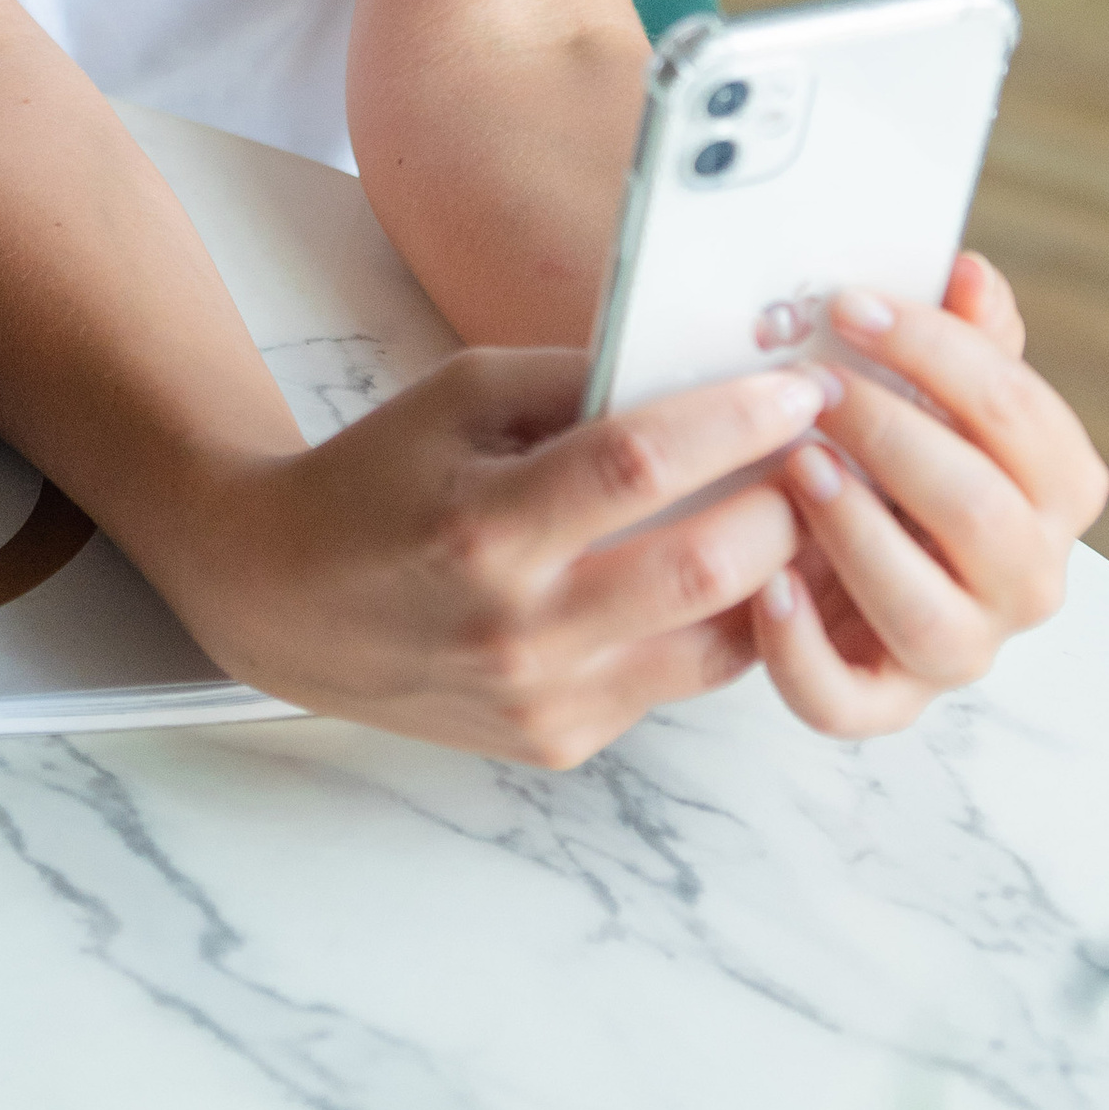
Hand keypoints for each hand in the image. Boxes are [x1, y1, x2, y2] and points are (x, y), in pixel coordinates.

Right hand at [160, 350, 820, 767]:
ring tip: (800, 510)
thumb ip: (579, 380)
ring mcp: (544, 701)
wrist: (285, 599)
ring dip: (776, 573)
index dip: (732, 420)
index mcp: (483, 524)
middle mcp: (517, 628)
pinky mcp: (561, 742)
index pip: (637, 465)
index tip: (800, 386)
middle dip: (787, 503)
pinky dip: (718, 621)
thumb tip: (707, 367)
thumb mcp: (460, 395)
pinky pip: (677, 679)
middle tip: (824, 454)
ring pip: (718, 643)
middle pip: (703, 567)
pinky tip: (729, 568)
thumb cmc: (377, 479)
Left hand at [753, 254, 1108, 736]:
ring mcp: (959, 649)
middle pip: (982, 513)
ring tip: (797, 467)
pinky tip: (767, 586)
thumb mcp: (933, 386)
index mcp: (1054, 489)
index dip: (937, 352)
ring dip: (859, 536)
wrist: (845, 547)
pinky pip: (849, 702)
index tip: (848, 305)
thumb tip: (967, 272)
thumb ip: (964, 335)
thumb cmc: (893, 447)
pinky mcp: (883, 701)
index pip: (1020, 416)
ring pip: (929, 617)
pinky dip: (802, 653)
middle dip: (892, 437)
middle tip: (816, 386)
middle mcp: (1026, 578)